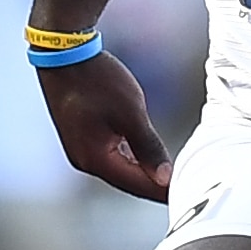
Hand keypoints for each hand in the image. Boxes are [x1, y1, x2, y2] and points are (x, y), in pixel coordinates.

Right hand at [37, 53, 172, 200]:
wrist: (64, 54)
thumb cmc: (96, 81)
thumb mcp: (130, 113)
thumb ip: (148, 147)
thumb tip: (165, 178)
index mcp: (95, 159)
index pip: (136, 184)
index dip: (162, 191)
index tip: (186, 195)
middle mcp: (85, 160)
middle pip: (127, 180)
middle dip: (154, 184)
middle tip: (184, 189)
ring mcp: (81, 149)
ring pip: (120, 168)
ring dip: (143, 171)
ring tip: (170, 176)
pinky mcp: (82, 136)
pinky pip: (112, 155)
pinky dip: (131, 158)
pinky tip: (146, 157)